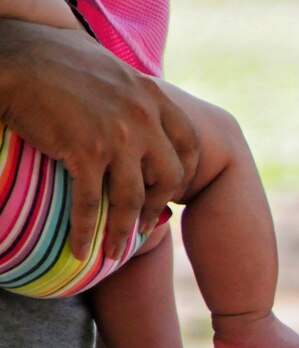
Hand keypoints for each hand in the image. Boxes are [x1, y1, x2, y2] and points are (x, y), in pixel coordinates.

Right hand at [0, 20, 198, 258]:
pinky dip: (86, 231)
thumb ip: (136, 97)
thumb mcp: (114, 72)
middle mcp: (144, 117)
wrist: (15, 54)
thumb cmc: (56, 58)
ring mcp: (118, 136)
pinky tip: (81, 249)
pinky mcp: (85, 151)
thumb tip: (146, 118)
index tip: (174, 192)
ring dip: (123, 230)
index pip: (189, 143)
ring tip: (114, 251)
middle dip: (158, 206)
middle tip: (145, 224)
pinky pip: (91, 202)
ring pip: (132, 198)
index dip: (186, 173)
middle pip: (169, 177)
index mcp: (153, 95)